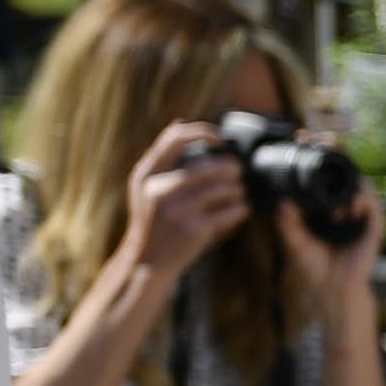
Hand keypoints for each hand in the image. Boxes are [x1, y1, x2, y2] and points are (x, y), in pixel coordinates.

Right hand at [124, 120, 245, 280]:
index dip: (203, 132)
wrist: (147, 263)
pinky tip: (237, 212)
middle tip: (237, 174)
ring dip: (238, 191)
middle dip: (232, 169)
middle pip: (210, 165)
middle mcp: (159, 189)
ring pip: (226, 188)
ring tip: (237, 196)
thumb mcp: (145, 187)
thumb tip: (181, 122)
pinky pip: (232, 210)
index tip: (222, 138)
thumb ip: (162, 159)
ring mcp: (177, 210)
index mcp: (146, 174)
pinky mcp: (195, 229)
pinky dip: (240, 210)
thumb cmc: (153, 222)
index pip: (176, 137)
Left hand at [275, 176, 385, 319]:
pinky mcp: (374, 228)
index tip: (312, 175)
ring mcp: (361, 218)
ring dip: (351, 190)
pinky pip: (375, 206)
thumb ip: (286, 221)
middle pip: (348, 181)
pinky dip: (364, 201)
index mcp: (327, 210)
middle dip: (340, 176)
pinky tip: (351, 210)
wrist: (331, 288)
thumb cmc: (313, 266)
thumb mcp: (294, 240)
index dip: (325, 174)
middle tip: (327, 187)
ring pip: (363, 187)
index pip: (330, 183)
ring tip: (336, 211)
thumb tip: (282, 201)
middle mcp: (346, 211)